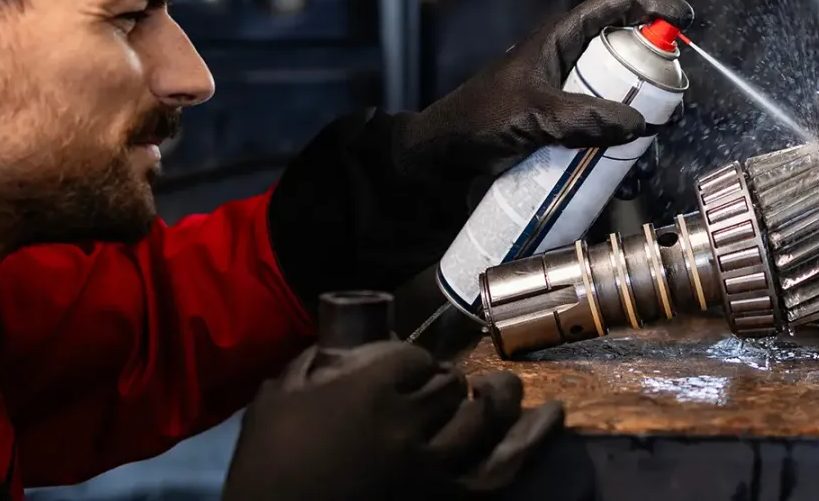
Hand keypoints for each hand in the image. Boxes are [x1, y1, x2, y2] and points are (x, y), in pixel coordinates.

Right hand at [223, 342, 562, 499]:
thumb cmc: (265, 466)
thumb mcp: (277, 399)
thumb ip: (313, 365)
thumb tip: (342, 347)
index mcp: (367, 391)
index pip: (413, 359)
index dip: (411, 363)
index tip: (404, 370)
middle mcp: (409, 424)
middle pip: (452, 386)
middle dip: (451, 382)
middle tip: (446, 386)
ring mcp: (432, 467)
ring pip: (486, 419)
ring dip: (500, 398)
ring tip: (503, 389)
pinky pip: (502, 470)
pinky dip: (533, 442)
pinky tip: (553, 416)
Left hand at [396, 0, 691, 178]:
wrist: (439, 162)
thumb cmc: (475, 122)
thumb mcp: (531, 115)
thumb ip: (582, 118)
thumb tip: (639, 124)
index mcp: (559, 41)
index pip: (614, 7)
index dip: (652, 5)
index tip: (687, 18)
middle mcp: (569, 65)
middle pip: (629, 60)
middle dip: (656, 84)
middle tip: (672, 110)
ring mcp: (569, 99)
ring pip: (622, 103)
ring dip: (641, 130)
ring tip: (645, 157)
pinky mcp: (565, 132)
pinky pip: (605, 136)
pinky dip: (621, 155)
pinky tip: (624, 177)